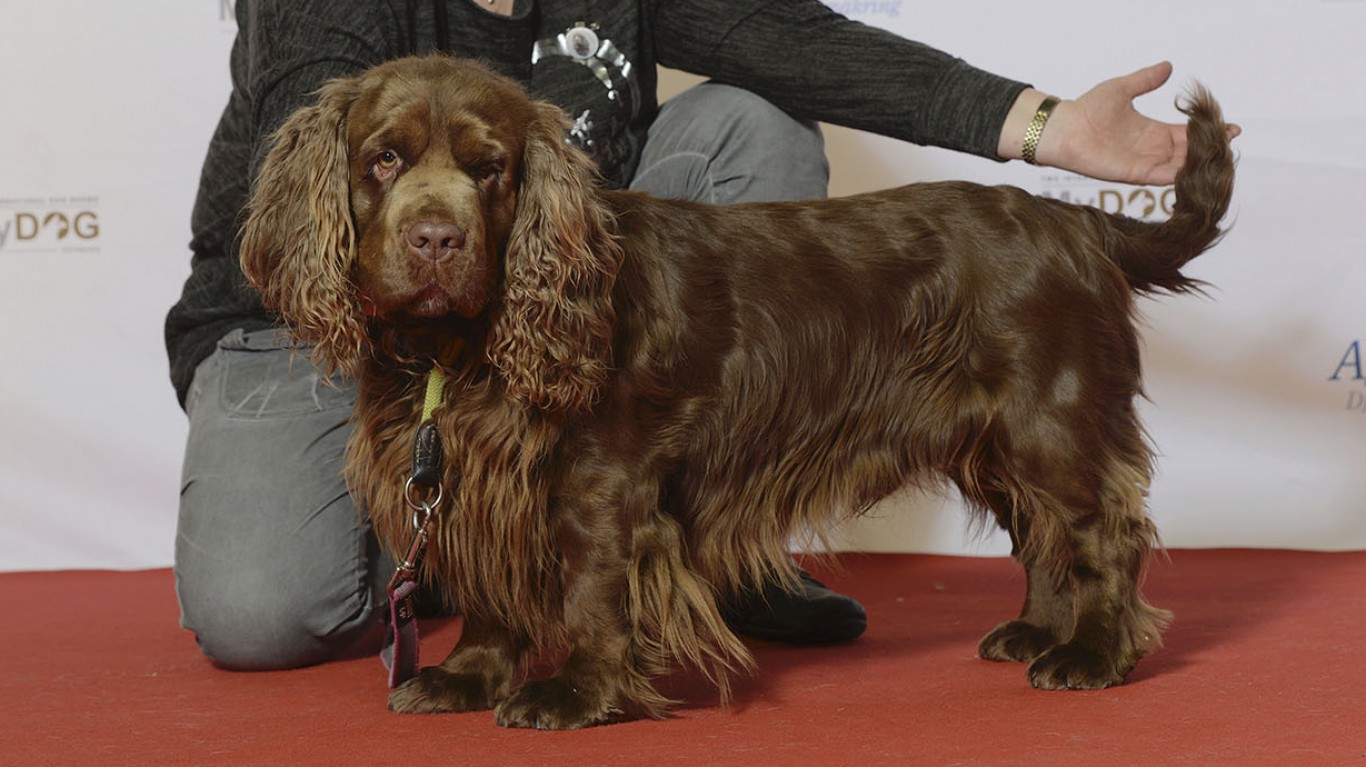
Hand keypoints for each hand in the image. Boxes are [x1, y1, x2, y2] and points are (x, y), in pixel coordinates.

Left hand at [1001, 62, 1240, 185]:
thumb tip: (1168, 66)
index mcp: (1151, 130)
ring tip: (1224, 154)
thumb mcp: (1123, 88)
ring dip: (1201, 162)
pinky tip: (1200, 167)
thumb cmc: (1087, 108)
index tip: (1232, 127)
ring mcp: (1144, 163)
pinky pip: (1164, 177)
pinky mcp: (1135, 174)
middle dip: (1212, 148)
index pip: (1188, 133)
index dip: (1209, 131)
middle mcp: (1151, 149)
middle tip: (1233, 142)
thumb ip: (1146, 79)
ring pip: (1181, 166)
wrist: (1065, 128)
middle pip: (1190, 151)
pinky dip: (1182, 174)